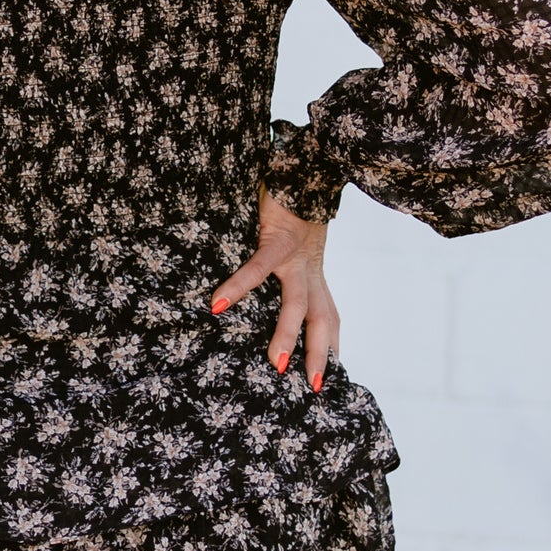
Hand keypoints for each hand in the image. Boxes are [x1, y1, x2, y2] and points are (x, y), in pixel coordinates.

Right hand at [209, 188, 338, 391]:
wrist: (303, 162)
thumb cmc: (290, 200)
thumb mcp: (292, 238)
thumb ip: (283, 261)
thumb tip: (255, 281)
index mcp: (313, 270)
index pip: (329, 316)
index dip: (331, 346)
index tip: (327, 376)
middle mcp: (310, 267)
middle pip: (323, 318)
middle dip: (320, 353)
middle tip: (314, 388)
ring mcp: (296, 255)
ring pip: (298, 302)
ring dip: (288, 334)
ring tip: (276, 362)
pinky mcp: (277, 237)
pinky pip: (259, 267)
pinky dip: (240, 285)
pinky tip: (220, 304)